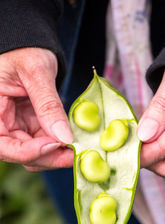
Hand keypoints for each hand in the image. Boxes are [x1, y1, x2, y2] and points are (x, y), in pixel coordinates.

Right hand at [0, 48, 72, 171]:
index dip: (28, 152)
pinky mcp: (29, 127)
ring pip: (35, 153)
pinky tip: (74, 138)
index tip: (55, 144)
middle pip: (20, 155)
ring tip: (79, 146)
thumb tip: (64, 137)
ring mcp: (16, 128)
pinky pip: (44, 143)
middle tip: (76, 152)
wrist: (29, 47)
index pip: (2, 145)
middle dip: (49, 156)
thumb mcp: (36, 72)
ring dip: (56, 153)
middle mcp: (1, 124)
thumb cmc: (24, 51)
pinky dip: (59, 143)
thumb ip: (48, 105)